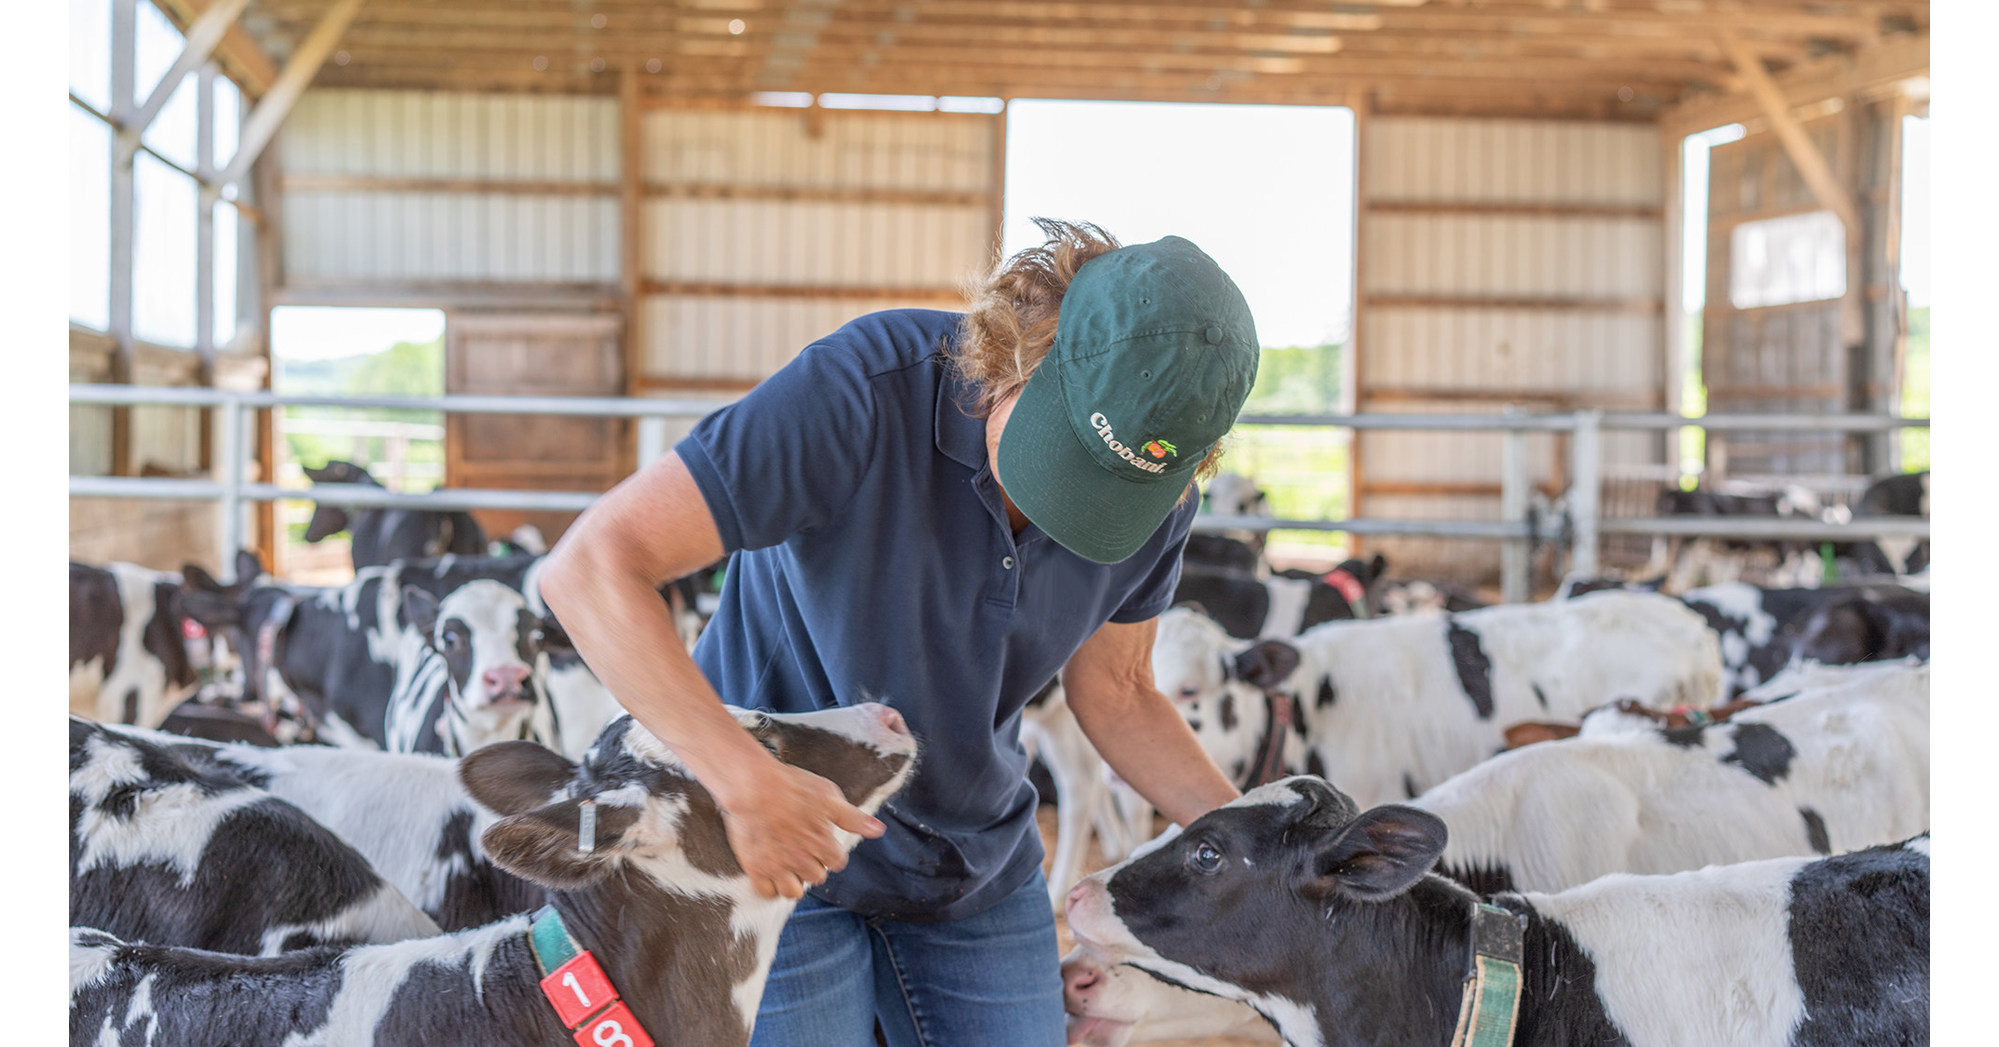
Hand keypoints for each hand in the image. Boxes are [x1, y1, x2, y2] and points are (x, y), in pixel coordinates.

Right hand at [707, 750, 886, 899]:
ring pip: (793, 892)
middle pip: (816, 878)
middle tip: (801, 849)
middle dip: (812, 865)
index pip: (837, 863)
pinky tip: (770, 871)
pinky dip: (770, 886)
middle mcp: (802, 860)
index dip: (831, 853)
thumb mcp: (829, 796)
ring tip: (787, 864)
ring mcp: (778, 866)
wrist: (753, 785)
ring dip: (793, 881)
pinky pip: (767, 892)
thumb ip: (853, 818)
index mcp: (823, 843)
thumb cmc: (792, 787)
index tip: (821, 843)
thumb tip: (878, 830)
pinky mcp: (755, 868)